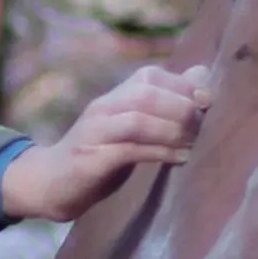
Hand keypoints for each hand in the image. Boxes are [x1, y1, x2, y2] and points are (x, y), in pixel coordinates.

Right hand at [0, 58, 212, 224]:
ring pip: (137, 119)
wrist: (49, 182)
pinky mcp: (91, 159)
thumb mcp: (133, 126)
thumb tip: (202, 76)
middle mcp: (103, 107)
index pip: (152, 76)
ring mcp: (94, 132)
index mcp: (115, 96)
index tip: (208, 104)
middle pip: (146, 94)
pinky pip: (129, 150)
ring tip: (193, 144)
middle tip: (203, 128)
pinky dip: (159, 153)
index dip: (184, 87)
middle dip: (181, 108)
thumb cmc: (101, 154)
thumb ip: (164, 103)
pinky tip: (180, 159)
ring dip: (172, 131)